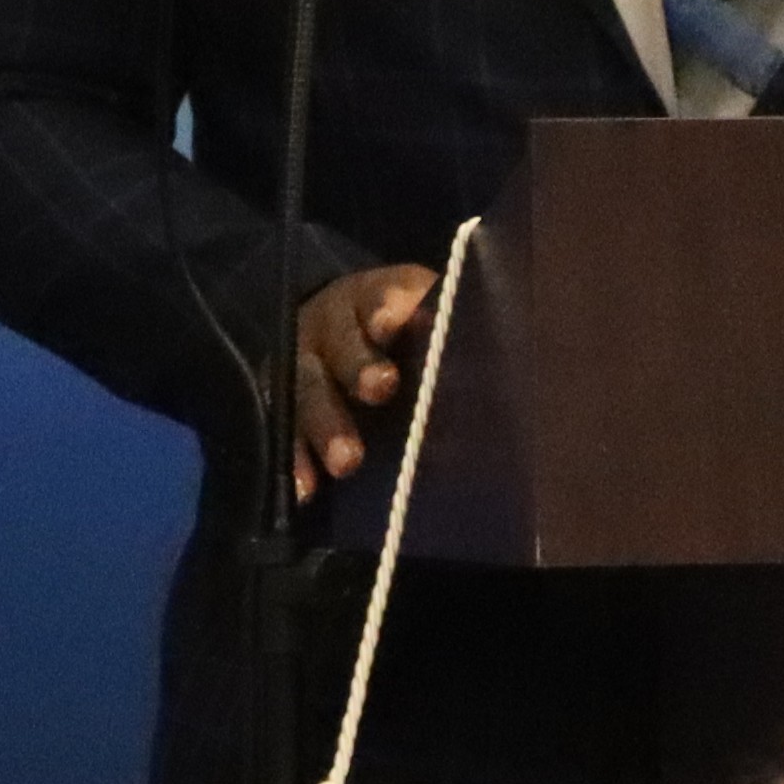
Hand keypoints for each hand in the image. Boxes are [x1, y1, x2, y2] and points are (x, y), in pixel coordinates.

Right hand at [291, 263, 438, 498]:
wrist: (344, 338)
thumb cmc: (407, 335)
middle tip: (381, 388)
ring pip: (308, 389)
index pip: (382, 296)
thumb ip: (450, 331)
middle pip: (342, 343)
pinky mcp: (280, 403)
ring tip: (348, 462)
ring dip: (329, 425)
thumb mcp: (427, 319)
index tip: (394, 323)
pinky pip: (283, 430)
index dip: (388, 307)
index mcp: (375, 298)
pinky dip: (297, 458)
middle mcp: (331, 325)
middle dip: (360, 366)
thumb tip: (503, 358)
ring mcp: (301, 364)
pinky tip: (308, 488)